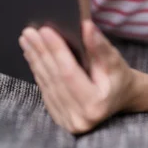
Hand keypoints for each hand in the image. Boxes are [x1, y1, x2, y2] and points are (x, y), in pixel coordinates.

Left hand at [19, 20, 135, 133]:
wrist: (120, 97)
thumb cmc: (118, 77)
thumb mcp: (114, 60)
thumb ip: (99, 45)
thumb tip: (86, 26)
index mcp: (95, 104)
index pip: (68, 73)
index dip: (56, 50)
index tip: (44, 30)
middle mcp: (79, 118)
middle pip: (54, 78)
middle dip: (40, 52)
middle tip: (29, 32)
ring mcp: (67, 121)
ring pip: (46, 84)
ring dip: (35, 59)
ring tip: (27, 40)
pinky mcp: (59, 118)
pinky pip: (45, 90)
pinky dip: (37, 70)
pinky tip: (32, 55)